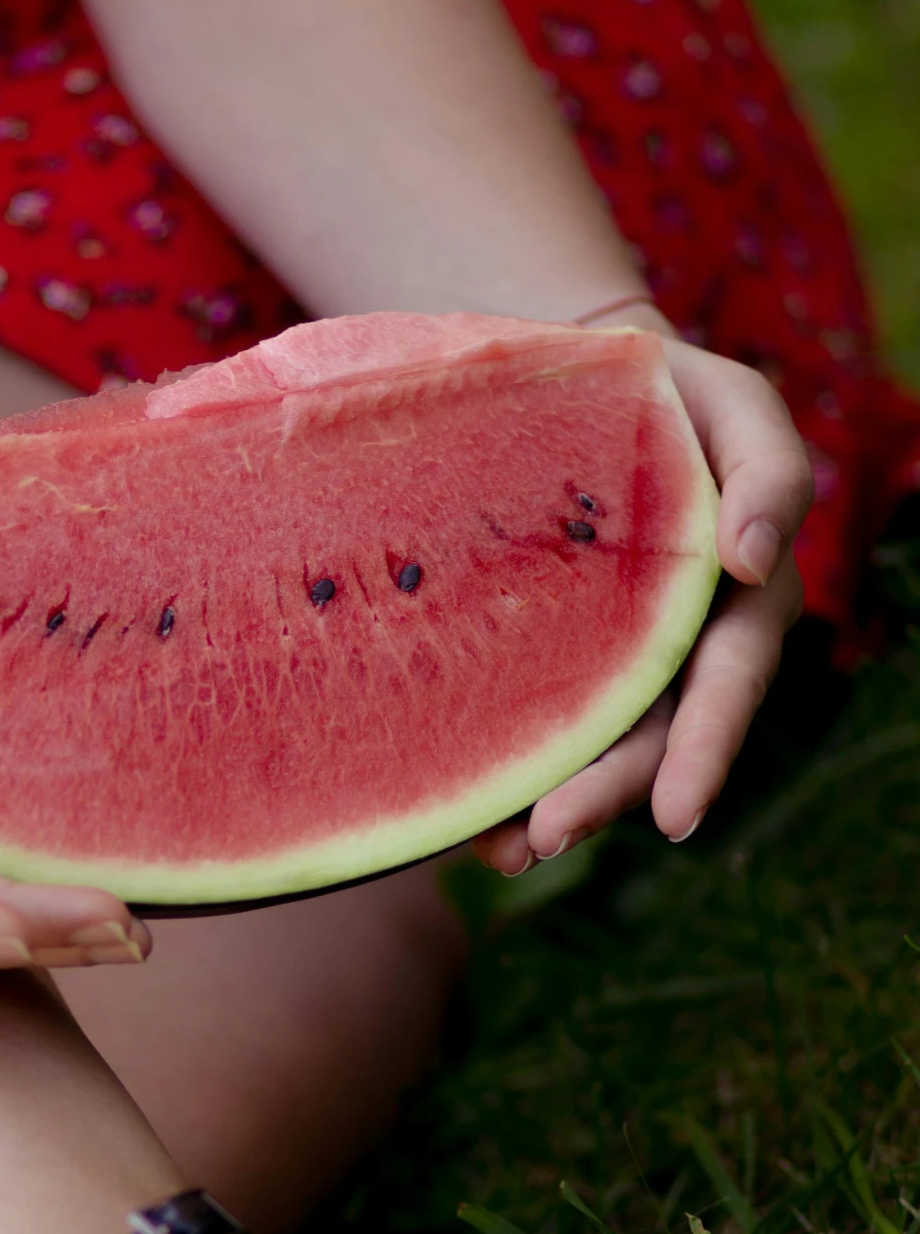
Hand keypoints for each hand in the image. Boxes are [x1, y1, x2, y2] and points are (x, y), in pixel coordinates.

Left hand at [471, 324, 812, 874]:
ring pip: (589, 750)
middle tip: (547, 838)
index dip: (704, 751)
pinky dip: (503, 774)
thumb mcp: (732, 401)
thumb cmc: (666, 392)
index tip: (677, 818)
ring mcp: (608, 663)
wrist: (570, 381)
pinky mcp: (544, 660)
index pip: (725, 685)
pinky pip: (532, 725)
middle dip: (605, 796)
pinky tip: (465, 821)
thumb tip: (754, 558)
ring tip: (500, 852)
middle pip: (648, 740)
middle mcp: (675, 650)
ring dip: (548, 806)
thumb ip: (767, 470)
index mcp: (735, 602)